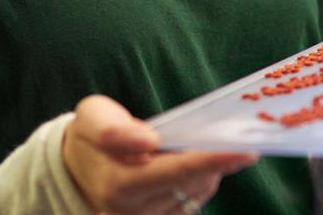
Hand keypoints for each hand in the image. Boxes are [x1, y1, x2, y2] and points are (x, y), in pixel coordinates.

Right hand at [62, 95, 256, 213]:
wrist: (77, 163)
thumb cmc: (88, 134)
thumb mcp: (91, 118)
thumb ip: (115, 131)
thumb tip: (149, 142)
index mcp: (118, 185)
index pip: (175, 173)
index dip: (211, 159)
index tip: (244, 150)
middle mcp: (135, 211)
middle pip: (193, 184)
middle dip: (220, 161)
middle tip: (244, 137)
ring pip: (198, 193)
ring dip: (212, 167)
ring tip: (217, 141)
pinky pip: (194, 199)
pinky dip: (204, 176)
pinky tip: (204, 158)